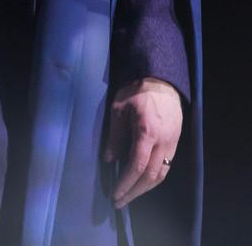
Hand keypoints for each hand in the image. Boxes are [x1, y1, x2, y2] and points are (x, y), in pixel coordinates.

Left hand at [104, 77, 182, 207]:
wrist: (161, 82)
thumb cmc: (136, 92)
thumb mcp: (119, 109)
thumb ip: (115, 135)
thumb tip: (109, 158)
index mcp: (146, 133)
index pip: (137, 166)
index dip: (126, 183)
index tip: (115, 194)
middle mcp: (162, 142)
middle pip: (150, 176)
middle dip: (134, 191)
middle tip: (120, 201)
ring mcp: (171, 144)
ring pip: (161, 174)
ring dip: (145, 188)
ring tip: (130, 195)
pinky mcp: (175, 144)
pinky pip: (166, 167)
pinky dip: (154, 178)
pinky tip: (143, 181)